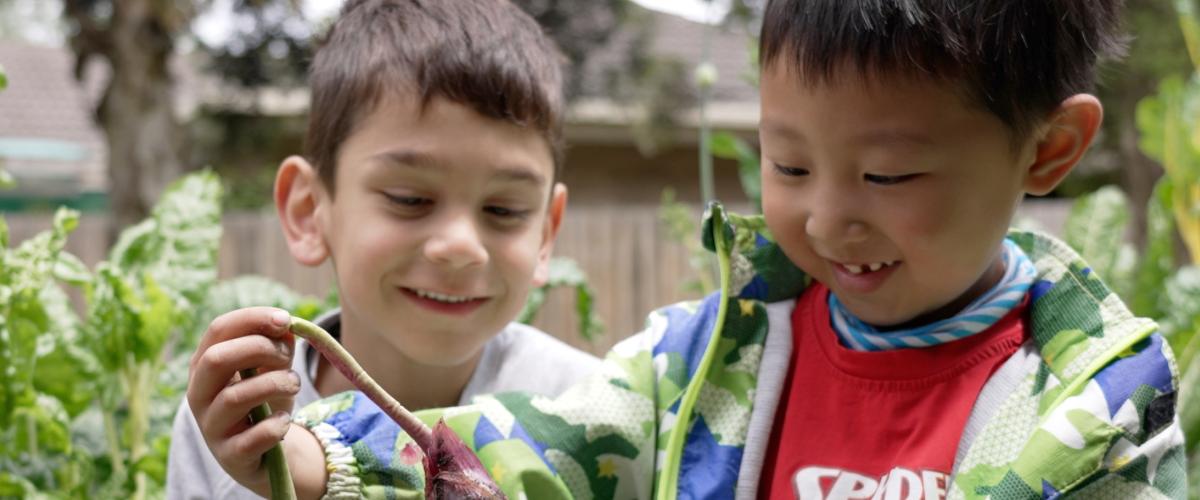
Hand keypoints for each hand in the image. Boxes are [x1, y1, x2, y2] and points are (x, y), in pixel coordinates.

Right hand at [186, 306, 299, 495]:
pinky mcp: (230, 456)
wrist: (268, 454)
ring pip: (234, 397)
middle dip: (259, 349)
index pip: (219, 329)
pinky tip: (284, 421)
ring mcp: (210, 427)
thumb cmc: (266, 401)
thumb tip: (285, 326)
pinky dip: (276, 425)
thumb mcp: (273, 368)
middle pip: (216, 359)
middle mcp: (199, 394)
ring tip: (293, 385)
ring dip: (275, 384)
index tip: (285, 319)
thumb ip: (278, 345)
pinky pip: (253, 437)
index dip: (253, 319)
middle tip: (287, 357)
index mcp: (205, 364)